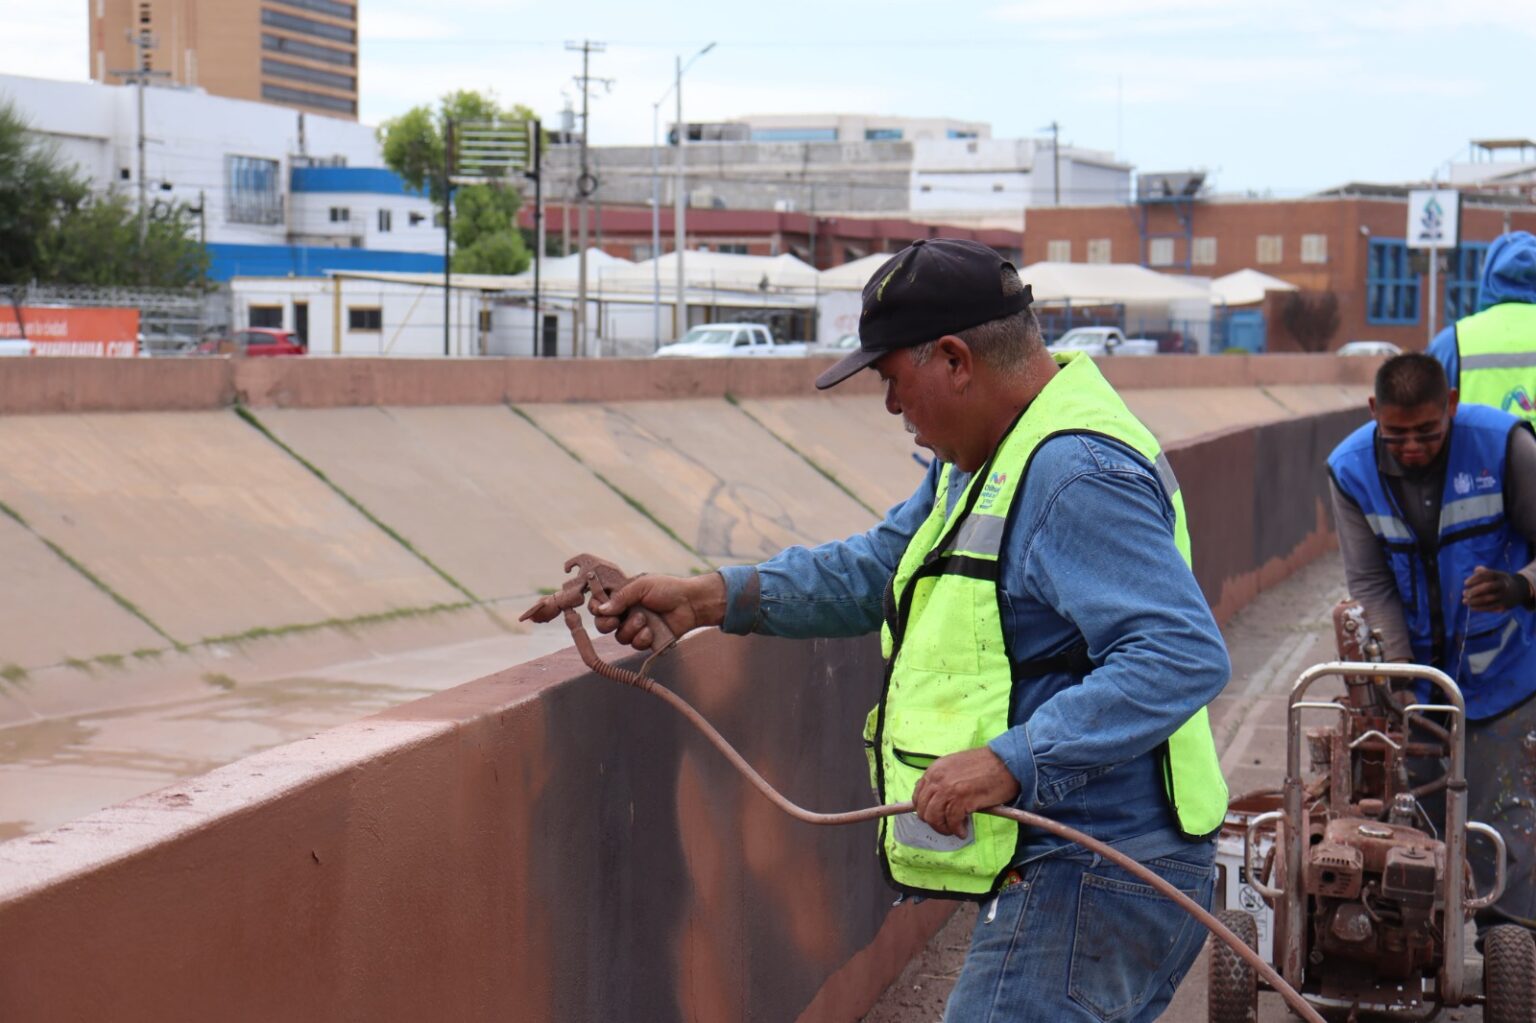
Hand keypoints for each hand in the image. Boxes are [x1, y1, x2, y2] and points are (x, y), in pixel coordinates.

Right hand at [591, 572, 725, 650]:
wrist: (691, 604)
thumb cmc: (668, 589)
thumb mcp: (642, 586)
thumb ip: (621, 597)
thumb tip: (601, 609)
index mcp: (622, 597)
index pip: (599, 605)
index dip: (596, 609)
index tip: (599, 609)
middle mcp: (626, 613)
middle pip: (603, 625)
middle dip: (607, 624)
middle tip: (616, 620)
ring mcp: (636, 628)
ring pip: (619, 637)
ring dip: (630, 629)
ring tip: (644, 620)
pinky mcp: (646, 640)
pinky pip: (635, 645)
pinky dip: (642, 638)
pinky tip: (652, 631)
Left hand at [911, 747, 1020, 837]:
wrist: (1007, 762)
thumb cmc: (986, 765)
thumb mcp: (956, 767)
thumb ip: (942, 780)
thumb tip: (934, 800)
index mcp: (935, 769)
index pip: (918, 796)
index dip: (925, 810)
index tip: (937, 816)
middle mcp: (937, 779)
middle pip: (923, 810)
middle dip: (934, 822)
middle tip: (947, 826)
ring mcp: (948, 789)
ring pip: (933, 818)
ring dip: (943, 828)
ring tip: (955, 829)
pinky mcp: (961, 800)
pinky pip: (951, 822)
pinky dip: (956, 830)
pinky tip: (963, 830)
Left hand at [1462, 565, 1532, 612]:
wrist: (1519, 591)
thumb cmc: (1501, 581)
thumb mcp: (1496, 574)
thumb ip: (1485, 572)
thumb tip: (1476, 569)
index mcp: (1501, 576)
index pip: (1487, 575)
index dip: (1475, 578)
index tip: (1465, 583)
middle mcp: (1504, 585)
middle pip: (1488, 587)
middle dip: (1474, 590)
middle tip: (1463, 593)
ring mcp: (1505, 596)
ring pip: (1488, 598)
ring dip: (1475, 601)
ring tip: (1464, 601)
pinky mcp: (1505, 606)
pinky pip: (1491, 607)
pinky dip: (1480, 608)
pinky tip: (1471, 607)